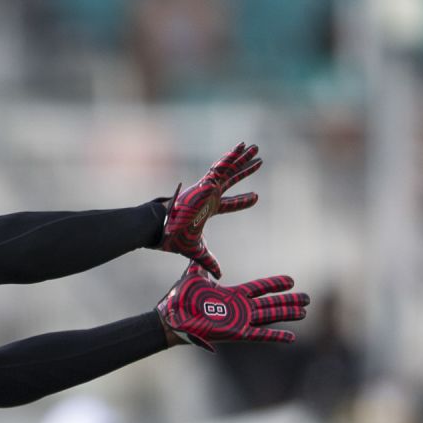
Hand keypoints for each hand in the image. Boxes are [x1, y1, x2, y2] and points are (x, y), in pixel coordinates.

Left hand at [157, 263, 309, 351]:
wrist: (170, 317)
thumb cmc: (179, 299)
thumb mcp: (193, 277)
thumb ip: (200, 267)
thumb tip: (200, 255)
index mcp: (232, 295)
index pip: (259, 288)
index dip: (274, 284)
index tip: (291, 281)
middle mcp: (239, 308)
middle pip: (270, 303)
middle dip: (289, 300)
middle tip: (307, 298)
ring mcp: (239, 321)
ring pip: (269, 316)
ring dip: (286, 314)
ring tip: (304, 312)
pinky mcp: (235, 333)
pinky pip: (259, 335)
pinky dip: (275, 336)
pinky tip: (290, 337)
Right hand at [158, 143, 261, 277]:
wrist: (163, 229)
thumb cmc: (175, 238)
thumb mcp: (198, 251)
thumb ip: (209, 261)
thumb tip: (220, 276)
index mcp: (208, 209)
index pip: (230, 204)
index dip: (243, 201)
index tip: (257, 197)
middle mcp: (209, 195)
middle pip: (232, 180)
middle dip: (245, 171)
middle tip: (259, 161)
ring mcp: (207, 187)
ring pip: (229, 169)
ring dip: (242, 158)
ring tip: (255, 147)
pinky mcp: (205, 183)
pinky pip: (221, 166)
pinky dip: (231, 157)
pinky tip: (241, 146)